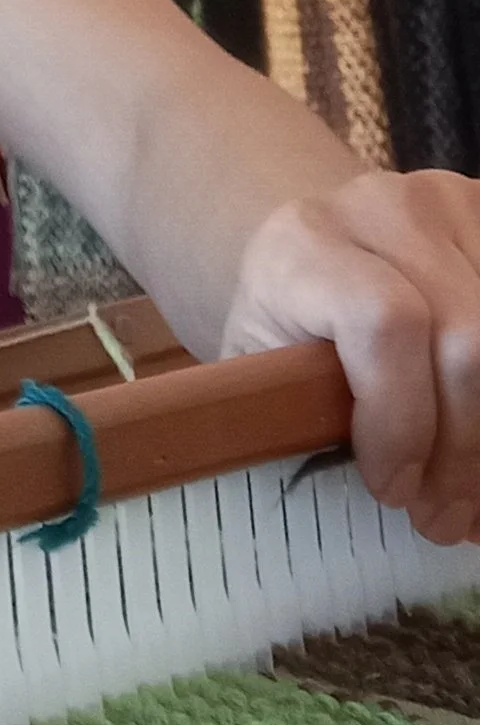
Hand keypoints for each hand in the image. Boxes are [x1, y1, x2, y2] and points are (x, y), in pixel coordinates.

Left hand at [222, 169, 479, 542]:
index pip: (382, 323)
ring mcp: (452, 206)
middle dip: (462, 450)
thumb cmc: (288, 329)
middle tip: (444, 519)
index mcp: (305, 245)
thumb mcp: (266, 372)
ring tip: (469, 497)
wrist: (314, 255)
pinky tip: (479, 445)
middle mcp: (384, 209)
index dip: (401, 419)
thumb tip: (381, 495)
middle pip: (467, 340)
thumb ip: (296, 419)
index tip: (394, 491)